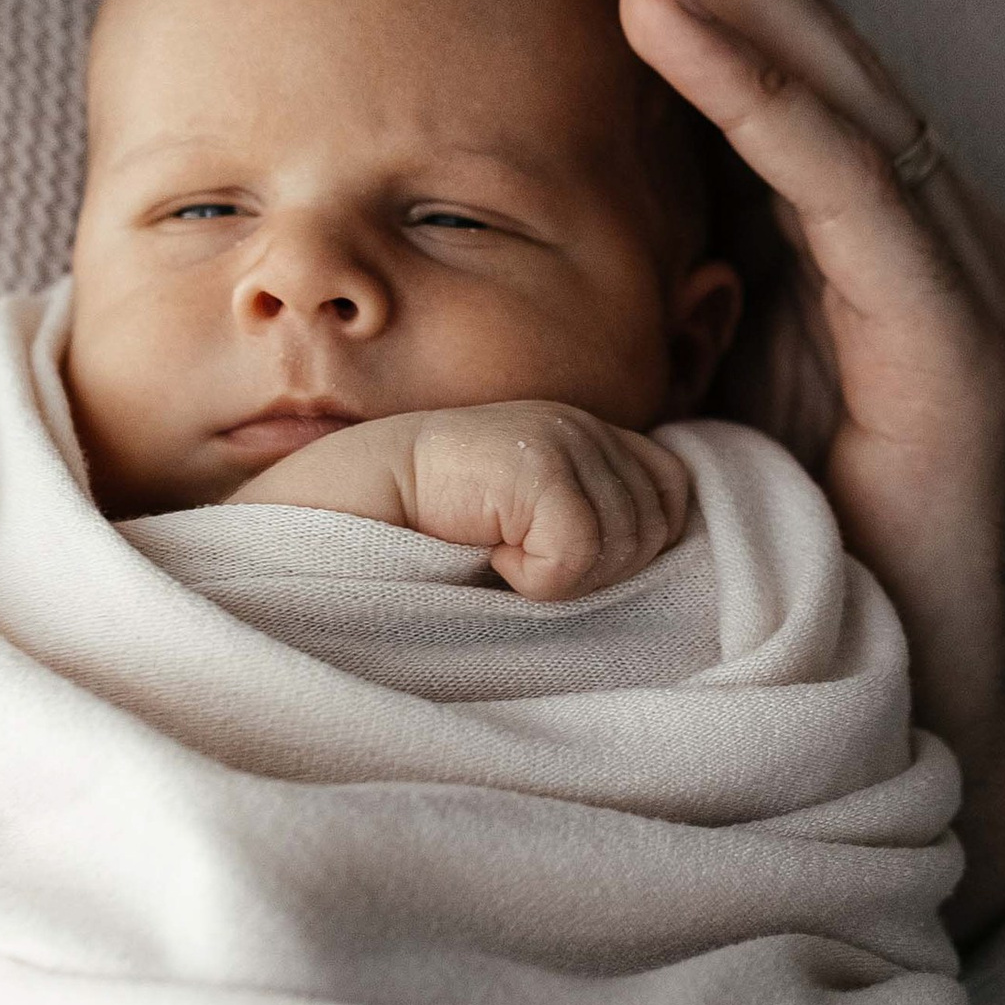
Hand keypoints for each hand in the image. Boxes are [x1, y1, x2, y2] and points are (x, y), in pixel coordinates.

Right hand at [235, 404, 691, 602]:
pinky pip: (578, 554)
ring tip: (492, 558)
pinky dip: (535, 579)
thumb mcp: (516, 530)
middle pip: (657, 527)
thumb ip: (584, 528)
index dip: (626, 546)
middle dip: (597, 569)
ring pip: (623, 546)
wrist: (332, 511)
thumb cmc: (419, 541)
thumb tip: (659, 569)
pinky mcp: (534, 463)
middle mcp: (579, 425)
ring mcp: (561, 436)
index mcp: (582, 436)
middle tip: (512, 565)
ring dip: (562, 577)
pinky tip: (482, 557)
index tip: (549, 561)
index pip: (671, 492)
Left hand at [537, 0, 1004, 934]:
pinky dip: (758, 94)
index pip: (750, 43)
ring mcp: (951, 276)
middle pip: (789, 25)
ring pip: (825, 78)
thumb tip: (465, 185)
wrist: (887, 732)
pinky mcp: (964, 349)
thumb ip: (629, 276)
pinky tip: (665, 13)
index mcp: (842, 226)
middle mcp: (912, 224)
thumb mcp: (665, 386)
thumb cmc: (763, 566)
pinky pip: (851, 192)